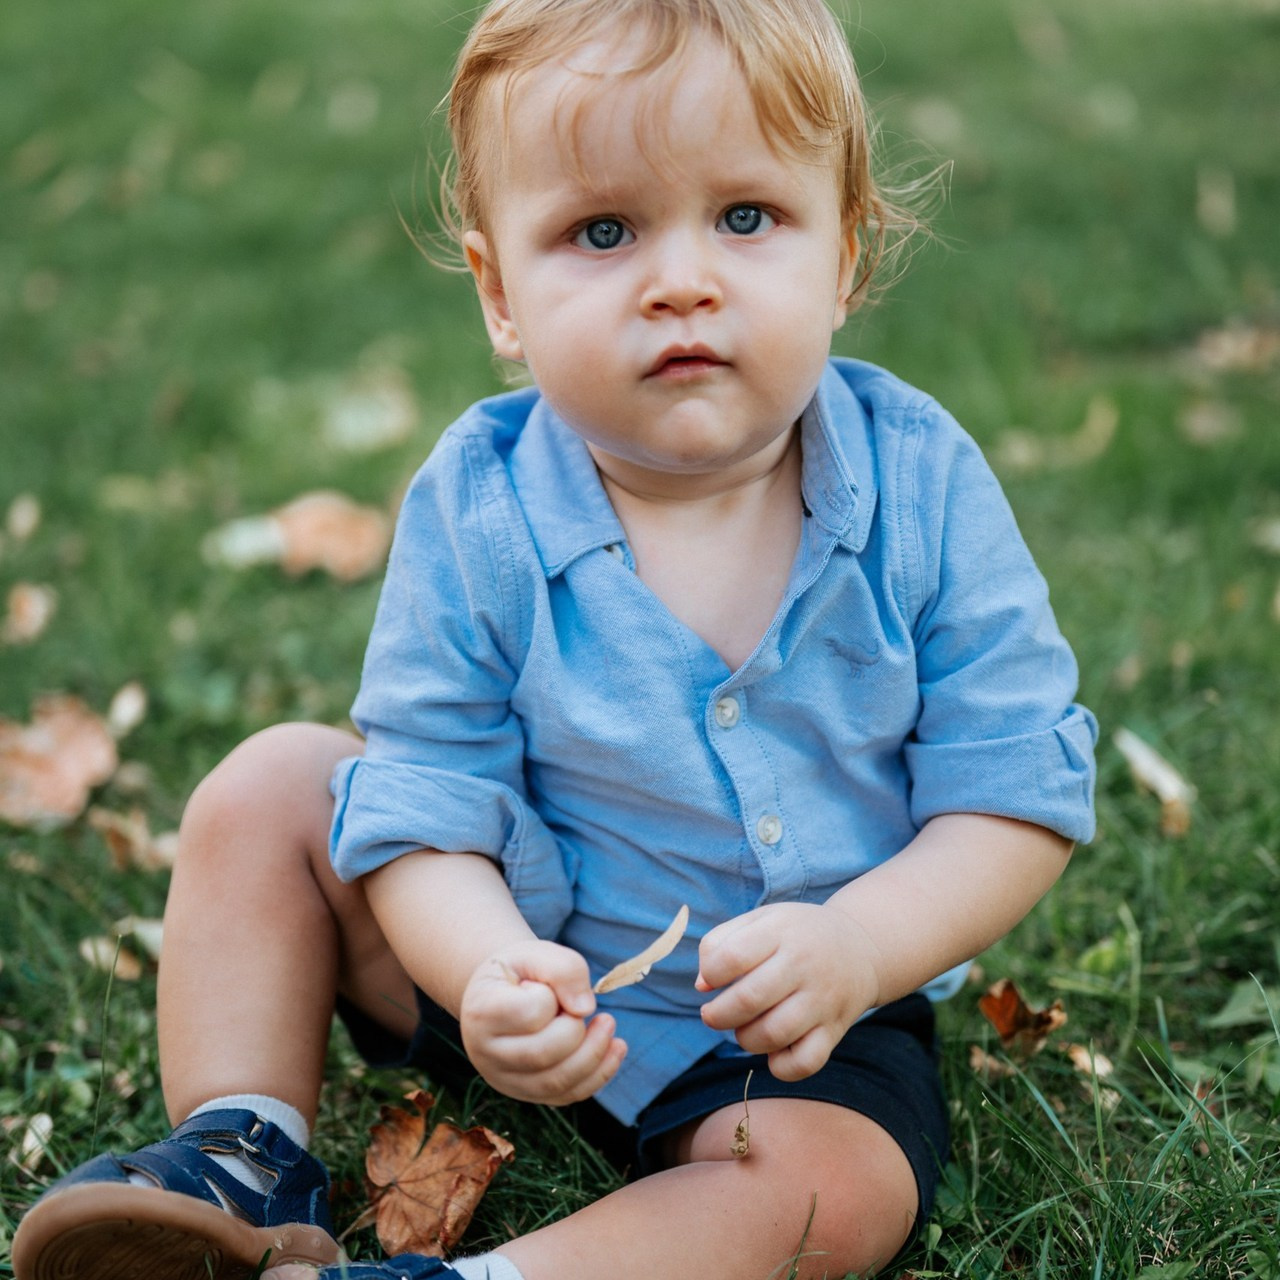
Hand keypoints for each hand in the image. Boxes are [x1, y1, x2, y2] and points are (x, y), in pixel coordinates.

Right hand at [460, 940, 627, 1104]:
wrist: (501, 993)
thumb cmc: (520, 971)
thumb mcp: (536, 952)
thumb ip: (563, 968)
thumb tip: (585, 1009)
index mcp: (482, 1010)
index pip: (530, 1013)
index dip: (552, 997)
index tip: (546, 986)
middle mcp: (485, 1052)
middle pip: (544, 1054)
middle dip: (578, 1029)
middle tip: (585, 1006)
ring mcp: (503, 1078)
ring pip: (557, 1083)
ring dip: (595, 1054)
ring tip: (608, 1024)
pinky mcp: (526, 1093)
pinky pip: (567, 1095)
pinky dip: (598, 1074)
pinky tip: (615, 1048)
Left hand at [696, 902, 880, 1080]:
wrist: (861, 948)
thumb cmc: (796, 935)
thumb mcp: (761, 920)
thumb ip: (721, 943)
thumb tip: (702, 986)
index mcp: (780, 931)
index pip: (732, 957)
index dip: (710, 974)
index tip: (711, 980)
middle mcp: (804, 964)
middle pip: (749, 999)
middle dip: (718, 1014)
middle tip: (713, 1014)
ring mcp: (823, 999)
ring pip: (773, 1034)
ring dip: (745, 1039)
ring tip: (743, 1029)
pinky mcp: (835, 1030)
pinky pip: (805, 1062)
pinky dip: (781, 1066)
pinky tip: (773, 1050)